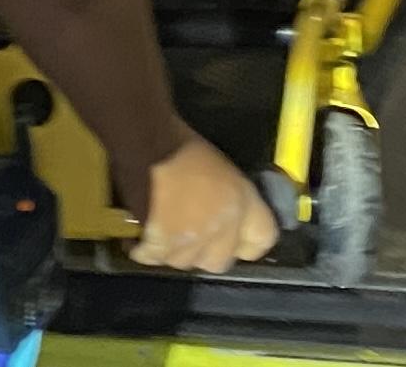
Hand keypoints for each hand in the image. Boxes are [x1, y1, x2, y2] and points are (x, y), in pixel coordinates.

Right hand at [129, 132, 278, 272]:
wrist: (146, 141)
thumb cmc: (182, 144)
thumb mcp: (220, 168)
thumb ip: (229, 199)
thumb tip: (223, 216)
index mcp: (243, 201)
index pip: (263, 239)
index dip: (246, 242)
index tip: (234, 239)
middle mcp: (223, 226)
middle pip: (220, 261)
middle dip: (207, 252)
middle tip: (193, 236)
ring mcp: (192, 240)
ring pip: (185, 263)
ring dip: (175, 252)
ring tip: (163, 232)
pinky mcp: (160, 246)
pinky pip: (154, 259)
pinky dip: (147, 250)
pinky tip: (142, 236)